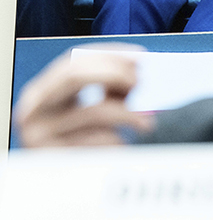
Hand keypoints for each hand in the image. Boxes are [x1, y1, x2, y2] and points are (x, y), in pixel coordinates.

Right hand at [13, 47, 153, 147]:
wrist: (59, 189)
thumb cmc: (81, 144)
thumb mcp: (86, 112)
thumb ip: (105, 90)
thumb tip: (137, 70)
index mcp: (40, 93)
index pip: (72, 62)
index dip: (108, 55)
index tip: (140, 57)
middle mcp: (33, 110)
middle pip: (75, 75)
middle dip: (115, 74)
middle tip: (140, 83)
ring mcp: (40, 135)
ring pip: (96, 111)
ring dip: (130, 114)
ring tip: (146, 124)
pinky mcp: (57, 158)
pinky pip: (99, 141)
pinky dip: (119, 141)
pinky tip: (122, 145)